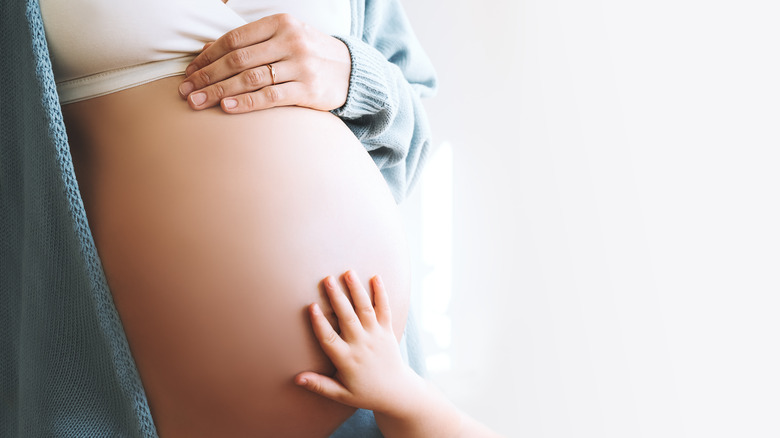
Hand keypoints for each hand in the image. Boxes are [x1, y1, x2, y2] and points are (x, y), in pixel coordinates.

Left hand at [178, 13, 350, 113]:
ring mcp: (300, 65)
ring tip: (197, 103)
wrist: (351, 71)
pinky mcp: (308, 89)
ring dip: (218, 92)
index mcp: (280, 23)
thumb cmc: (309, 54)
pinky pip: (270, 96)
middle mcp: (290, 41)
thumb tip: (207, 49)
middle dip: (207, 76)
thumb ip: (251, 42)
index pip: (234, 39)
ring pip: (250, 79)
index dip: (207, 56)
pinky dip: (246, 102)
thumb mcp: (284, 38)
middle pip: (237, 60)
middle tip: (185, 91)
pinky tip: (226, 108)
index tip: (189, 72)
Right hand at [295, 271, 426, 416]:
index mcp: (347, 360)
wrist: (397, 392)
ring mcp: (376, 336)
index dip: (320, 322)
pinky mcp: (387, 331)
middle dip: (337, 298)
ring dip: (356, 290)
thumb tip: (297, 379)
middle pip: (348, 318)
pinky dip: (381, 293)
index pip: (330, 338)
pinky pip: (385, 310)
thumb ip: (319, 385)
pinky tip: (375, 277)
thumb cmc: (365, 393)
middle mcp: (362, 345)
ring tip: (348, 272)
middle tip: (326, 279)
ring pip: (365, 309)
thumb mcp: (341, 394)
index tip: (311, 306)